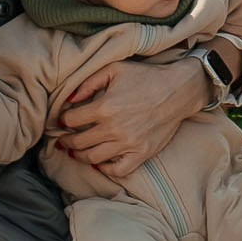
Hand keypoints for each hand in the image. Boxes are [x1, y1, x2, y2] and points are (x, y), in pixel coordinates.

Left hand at [53, 49, 214, 178]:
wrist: (178, 90)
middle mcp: (114, 128)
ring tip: (76, 151)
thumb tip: (70, 100)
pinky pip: (118, 170)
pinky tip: (99, 163)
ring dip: (80, 155)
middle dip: (66, 141)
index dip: (63, 120)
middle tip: (63, 139)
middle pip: (78, 142)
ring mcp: (128, 143)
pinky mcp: (142, 153)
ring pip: (93, 158)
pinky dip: (105, 169)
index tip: (63, 121)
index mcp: (104, 107)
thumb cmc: (146, 76)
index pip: (71, 120)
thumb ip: (88, 82)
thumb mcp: (115, 69)